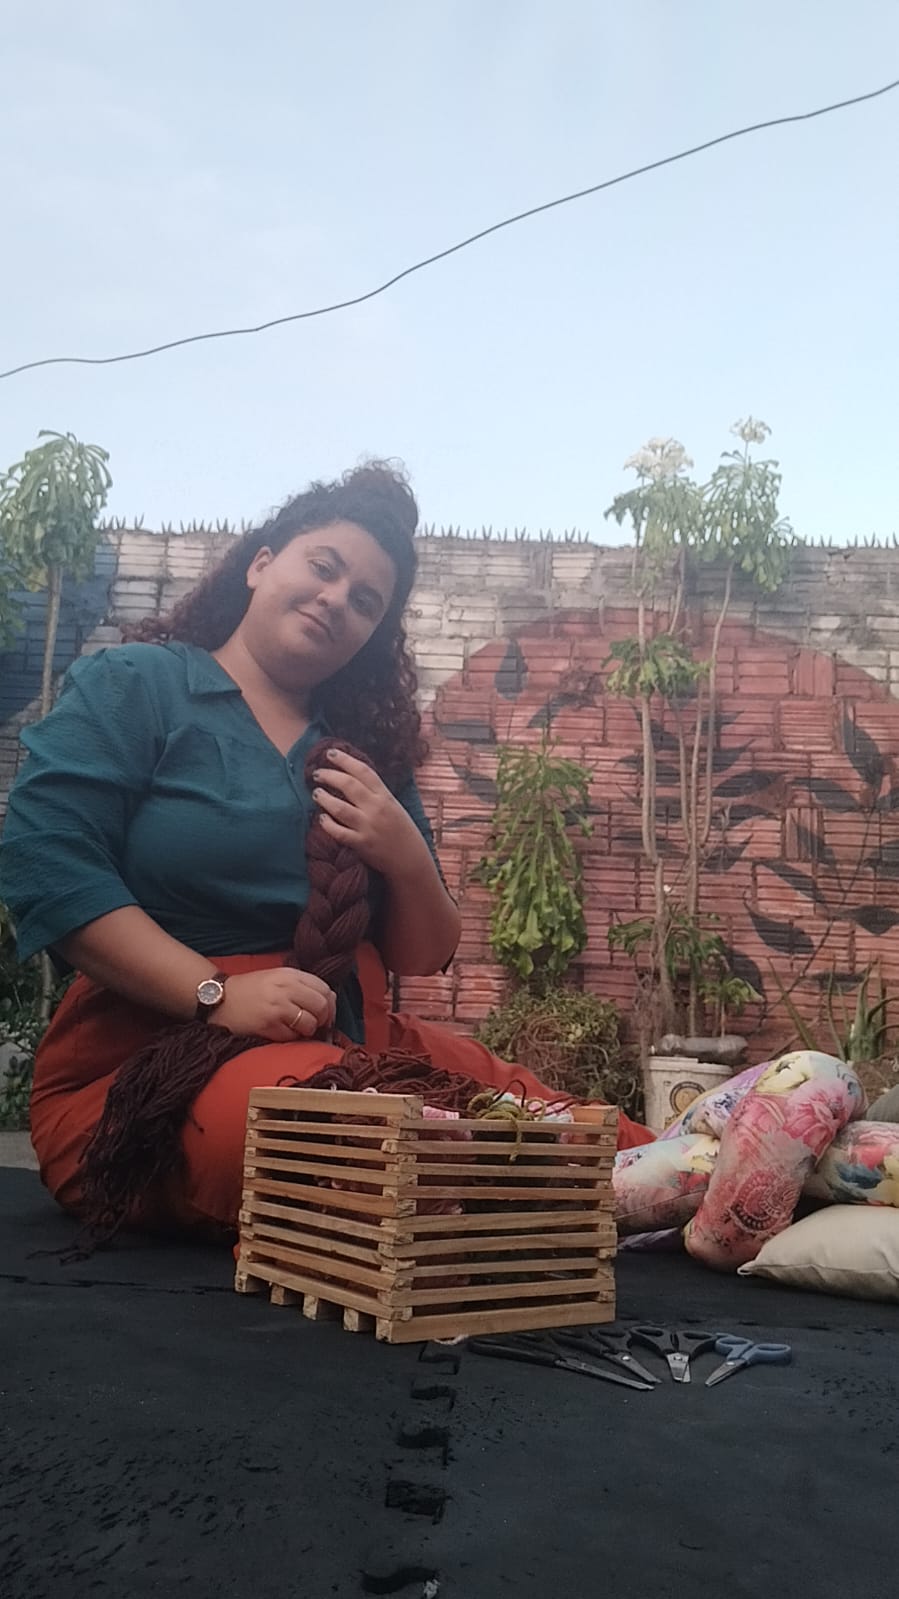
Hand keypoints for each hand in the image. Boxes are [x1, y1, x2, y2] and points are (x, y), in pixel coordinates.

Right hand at [209, 967, 335, 1040]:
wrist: (218, 998)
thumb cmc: (249, 990)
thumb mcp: (276, 978)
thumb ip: (301, 986)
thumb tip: (329, 1002)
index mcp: (290, 974)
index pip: (325, 988)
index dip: (330, 1005)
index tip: (326, 1015)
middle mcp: (286, 988)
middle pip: (322, 1006)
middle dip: (323, 1020)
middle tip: (315, 1026)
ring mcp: (277, 1006)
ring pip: (310, 1023)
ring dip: (308, 1031)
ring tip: (296, 1029)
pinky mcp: (268, 1024)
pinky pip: (293, 1036)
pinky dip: (292, 1038)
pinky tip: (281, 1033)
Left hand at [312, 748, 426, 877]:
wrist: (410, 858)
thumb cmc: (401, 829)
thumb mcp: (393, 805)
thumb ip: (375, 792)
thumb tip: (352, 776)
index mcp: (385, 796)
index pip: (363, 771)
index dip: (345, 759)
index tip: (330, 753)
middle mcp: (376, 808)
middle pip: (348, 785)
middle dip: (329, 775)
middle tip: (317, 773)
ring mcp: (368, 826)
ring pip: (340, 808)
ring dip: (324, 798)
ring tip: (316, 793)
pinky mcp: (361, 844)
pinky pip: (339, 832)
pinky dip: (327, 824)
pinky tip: (321, 819)